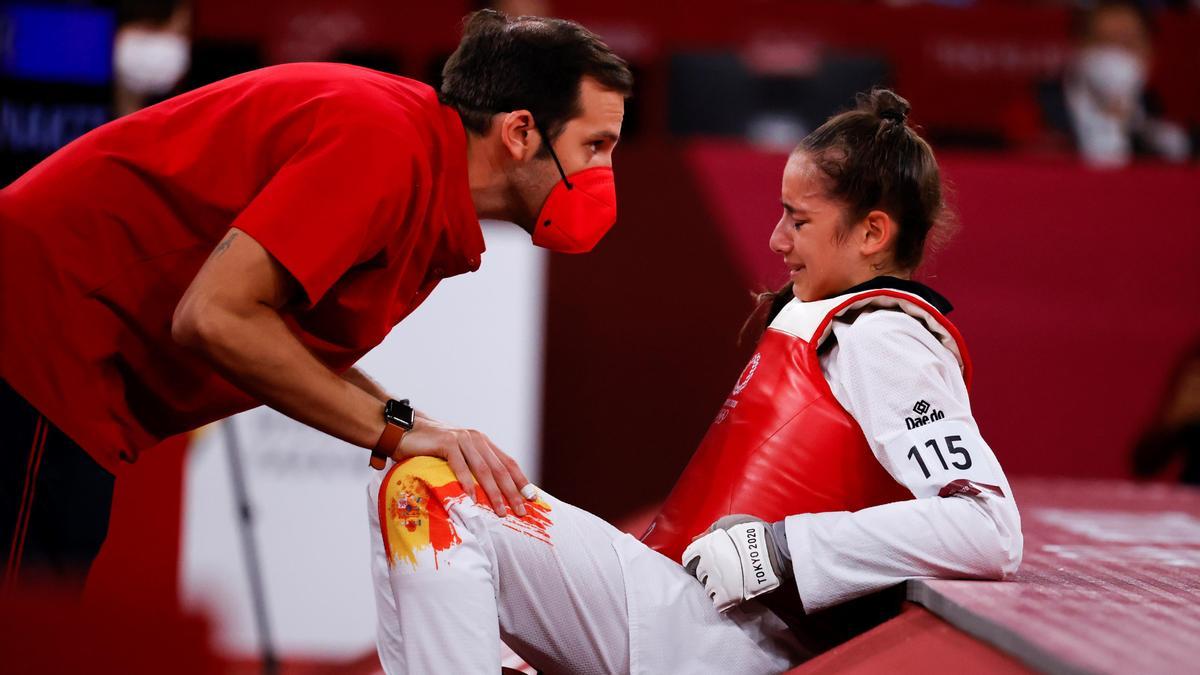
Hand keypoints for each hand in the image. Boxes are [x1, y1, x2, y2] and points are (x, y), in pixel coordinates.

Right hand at [393, 416, 532, 516]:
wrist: (405, 430)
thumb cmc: (431, 449)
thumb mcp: (458, 456)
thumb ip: (473, 467)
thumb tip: (489, 493)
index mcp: (483, 443)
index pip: (508, 463)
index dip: (521, 480)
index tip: (532, 498)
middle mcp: (476, 439)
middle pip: (500, 469)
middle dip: (512, 492)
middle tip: (521, 512)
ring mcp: (462, 439)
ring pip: (483, 470)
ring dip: (494, 493)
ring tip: (501, 512)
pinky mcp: (446, 442)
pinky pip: (460, 466)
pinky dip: (467, 484)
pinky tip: (473, 500)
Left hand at [682, 515, 788, 611]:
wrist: (774, 549)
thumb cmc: (751, 532)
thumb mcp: (727, 522)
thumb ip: (709, 532)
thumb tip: (694, 539)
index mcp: (703, 548)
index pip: (688, 561)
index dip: (694, 562)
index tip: (703, 563)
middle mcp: (706, 566)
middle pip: (698, 575)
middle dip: (706, 574)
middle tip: (720, 570)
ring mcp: (718, 582)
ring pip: (708, 590)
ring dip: (715, 587)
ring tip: (727, 582)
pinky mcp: (730, 596)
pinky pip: (719, 603)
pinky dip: (722, 601)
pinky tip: (730, 594)